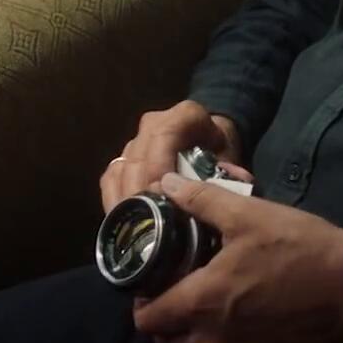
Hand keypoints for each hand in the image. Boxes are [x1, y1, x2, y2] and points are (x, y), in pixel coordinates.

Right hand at [100, 100, 243, 212]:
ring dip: (124, 198)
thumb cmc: (219, 148)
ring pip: (121, 168)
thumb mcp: (230, 156)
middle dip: (139, 191)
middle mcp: (154, 123)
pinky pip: (111, 176)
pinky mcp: (124, 155)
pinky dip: (114, 198)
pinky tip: (122, 220)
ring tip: (132, 227)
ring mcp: (136, 138)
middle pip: (137, 157)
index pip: (164, 136)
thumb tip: (229, 187)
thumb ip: (231, 172)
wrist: (207, 137)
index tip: (161, 195)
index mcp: (184, 116)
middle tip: (144, 221)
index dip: (158, 165)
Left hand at [132, 172, 342, 342]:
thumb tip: (167, 182)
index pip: (147, 316)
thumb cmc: (300, 249)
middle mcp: (210, 340)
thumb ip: (202, 200)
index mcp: (201, 300)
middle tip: (176, 297)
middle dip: (162, 322)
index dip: (144, 299)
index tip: (156, 282)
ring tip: (196, 323)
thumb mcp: (250, 215)